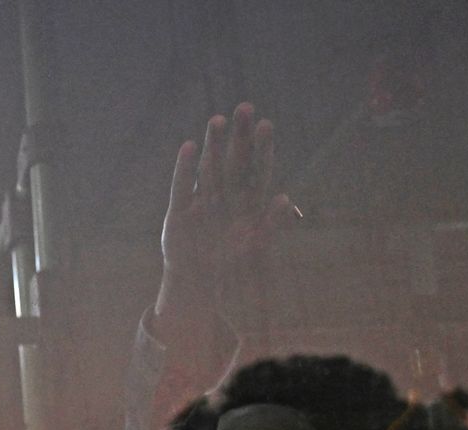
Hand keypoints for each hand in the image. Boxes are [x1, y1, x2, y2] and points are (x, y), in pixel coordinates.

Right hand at [156, 103, 292, 328]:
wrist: (199, 282)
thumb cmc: (232, 265)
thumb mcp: (256, 248)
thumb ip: (271, 225)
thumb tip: (287, 200)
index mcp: (249, 201)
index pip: (259, 168)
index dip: (262, 147)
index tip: (266, 124)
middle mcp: (227, 194)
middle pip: (235, 160)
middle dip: (239, 136)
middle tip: (244, 108)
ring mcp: (204, 199)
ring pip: (210, 166)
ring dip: (213, 144)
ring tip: (218, 120)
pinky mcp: (180, 210)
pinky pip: (182, 185)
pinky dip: (185, 168)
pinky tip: (188, 147)